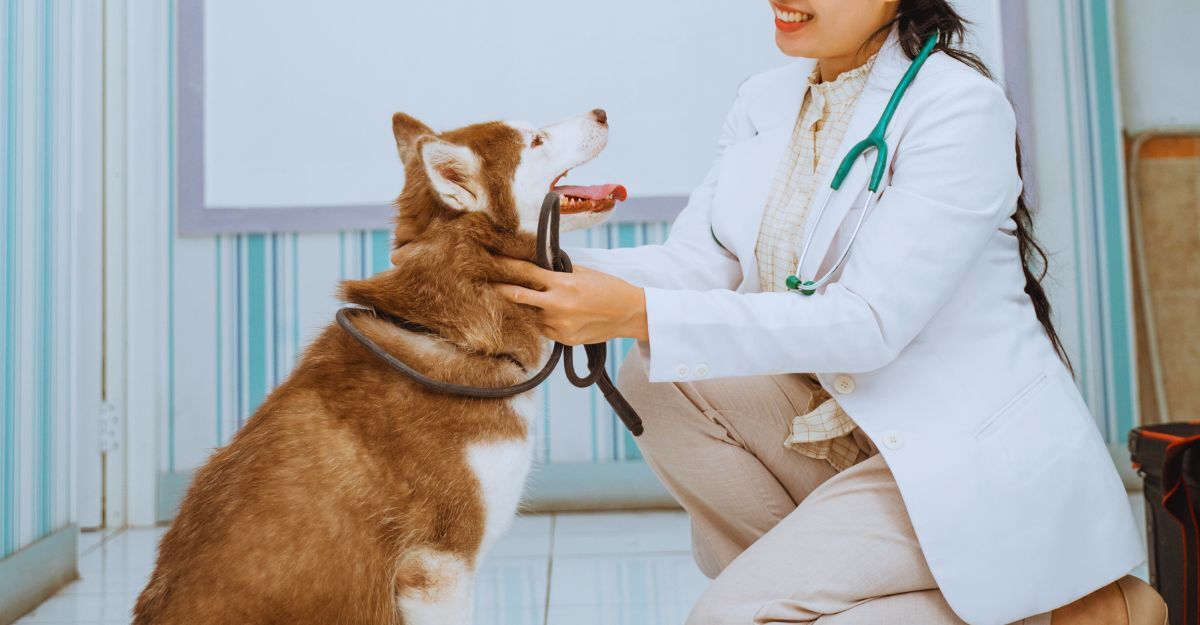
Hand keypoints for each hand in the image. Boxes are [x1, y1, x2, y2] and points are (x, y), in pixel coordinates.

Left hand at [491, 257, 648, 345]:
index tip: (490, 260)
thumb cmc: (608, 288)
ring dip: (524, 309)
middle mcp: (557, 305)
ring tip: (517, 302)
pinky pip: (543, 330)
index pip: (526, 272)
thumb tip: (536, 268)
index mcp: (562, 284)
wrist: (629, 313)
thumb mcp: (582, 273)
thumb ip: (557, 273)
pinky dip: (541, 322)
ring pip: (530, 316)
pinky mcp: (564, 340)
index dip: (505, 266)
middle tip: (484, 285)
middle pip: (518, 297)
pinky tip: (545, 316)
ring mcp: (559, 325)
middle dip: (500, 290)